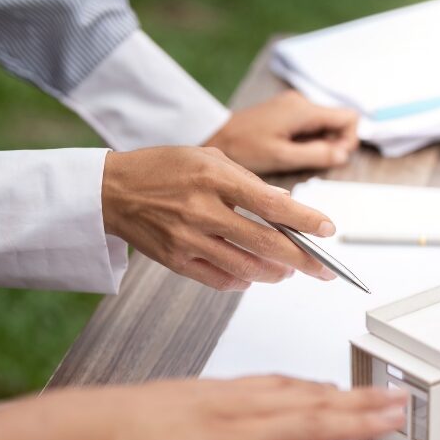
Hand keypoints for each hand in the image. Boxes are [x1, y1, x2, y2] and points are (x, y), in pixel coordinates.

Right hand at [93, 376, 406, 439]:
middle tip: (391, 395)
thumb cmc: (114, 428)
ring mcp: (241, 436)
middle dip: (355, 397)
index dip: (315, 388)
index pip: (278, 385)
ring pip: (312, 424)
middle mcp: (239, 407)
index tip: (339, 387)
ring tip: (393, 419)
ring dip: (358, 421)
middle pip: (309, 398)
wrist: (100, 430)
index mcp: (219, 393)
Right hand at [102, 147, 337, 290]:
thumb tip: (285, 206)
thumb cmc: (163, 168)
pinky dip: (243, 281)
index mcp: (213, 177)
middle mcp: (202, 210)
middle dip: (303, 259)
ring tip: (288, 271)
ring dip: (275, 273)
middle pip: (265, 242)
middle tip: (324, 269)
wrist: (112, 190)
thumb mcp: (208, 158)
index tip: (328, 229)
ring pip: (246, 267)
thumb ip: (248, 182)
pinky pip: (220, 279)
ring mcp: (188, 239)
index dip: (305, 220)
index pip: (271, 204)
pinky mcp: (176, 260)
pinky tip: (255, 276)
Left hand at [205, 91, 358, 173]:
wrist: (213, 136)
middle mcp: (301, 103)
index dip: (348, 141)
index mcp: (303, 110)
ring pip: (323, 126)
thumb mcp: (282, 157)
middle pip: (337, 122)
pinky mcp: (284, 114)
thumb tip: (343, 156)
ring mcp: (293, 107)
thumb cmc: (243, 147)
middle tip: (310, 163)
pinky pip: (308, 127)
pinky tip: (289, 153)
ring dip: (318, 145)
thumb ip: (316, 155)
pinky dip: (306, 142)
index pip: (349, 118)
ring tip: (296, 159)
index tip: (332, 159)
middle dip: (332, 145)